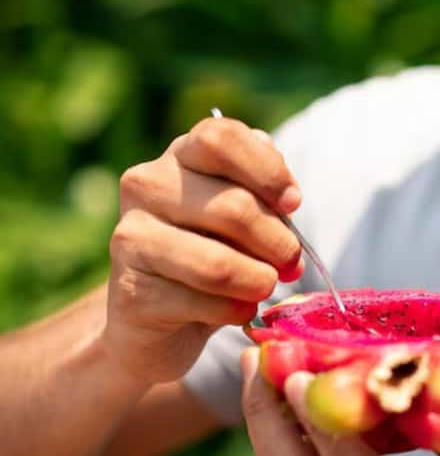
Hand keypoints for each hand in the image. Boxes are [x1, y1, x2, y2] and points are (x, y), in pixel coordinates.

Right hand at [105, 116, 304, 385]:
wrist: (162, 318)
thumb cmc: (216, 252)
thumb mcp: (246, 215)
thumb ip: (266, 196)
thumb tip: (288, 199)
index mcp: (181, 155)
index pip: (222, 138)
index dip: (268, 171)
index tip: (293, 204)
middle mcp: (147, 185)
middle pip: (234, 208)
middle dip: (279, 244)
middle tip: (292, 264)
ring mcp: (131, 237)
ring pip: (218, 263)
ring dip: (259, 281)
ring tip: (266, 287)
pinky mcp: (131, 290)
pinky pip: (203, 303)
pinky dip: (235, 311)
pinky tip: (239, 311)